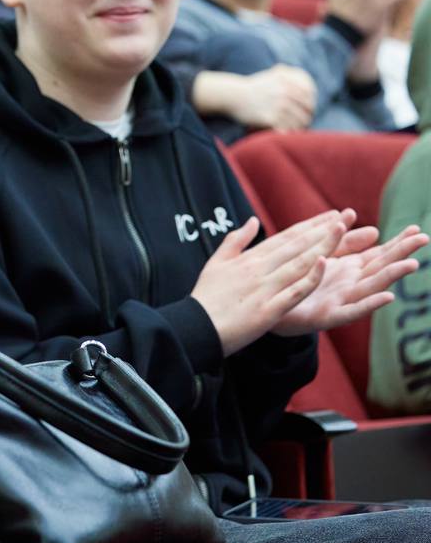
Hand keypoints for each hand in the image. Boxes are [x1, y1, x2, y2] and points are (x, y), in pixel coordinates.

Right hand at [192, 210, 351, 355]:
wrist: (195, 327)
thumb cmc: (206, 297)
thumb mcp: (216, 263)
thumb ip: (236, 241)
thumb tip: (252, 221)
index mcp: (249, 259)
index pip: (286, 237)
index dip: (311, 225)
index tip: (331, 215)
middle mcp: (259, 269)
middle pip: (297, 246)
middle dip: (323, 230)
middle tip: (347, 216)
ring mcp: (264, 288)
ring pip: (299, 263)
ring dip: (323, 246)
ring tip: (343, 231)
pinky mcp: (268, 309)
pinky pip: (293, 291)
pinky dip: (310, 278)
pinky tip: (325, 264)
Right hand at [230, 65, 316, 130]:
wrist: (232, 96)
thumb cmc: (250, 87)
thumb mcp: (268, 75)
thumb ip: (281, 71)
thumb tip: (290, 69)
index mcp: (287, 82)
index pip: (308, 95)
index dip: (311, 104)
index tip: (310, 111)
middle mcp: (284, 93)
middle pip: (305, 109)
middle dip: (307, 118)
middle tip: (305, 123)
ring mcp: (278, 106)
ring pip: (297, 121)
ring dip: (299, 128)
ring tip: (297, 131)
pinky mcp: (270, 118)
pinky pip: (285, 128)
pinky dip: (288, 133)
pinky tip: (287, 135)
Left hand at [271, 224, 427, 336]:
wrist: (267, 310)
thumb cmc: (295, 284)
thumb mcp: (321, 258)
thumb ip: (345, 245)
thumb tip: (375, 230)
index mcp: (347, 270)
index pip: (378, 253)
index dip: (397, 242)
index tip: (416, 229)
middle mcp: (349, 285)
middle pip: (380, 267)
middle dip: (401, 253)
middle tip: (424, 239)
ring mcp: (340, 301)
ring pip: (371, 287)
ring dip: (391, 275)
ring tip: (411, 264)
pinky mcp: (326, 318)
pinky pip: (351, 311)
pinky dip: (370, 304)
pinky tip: (388, 296)